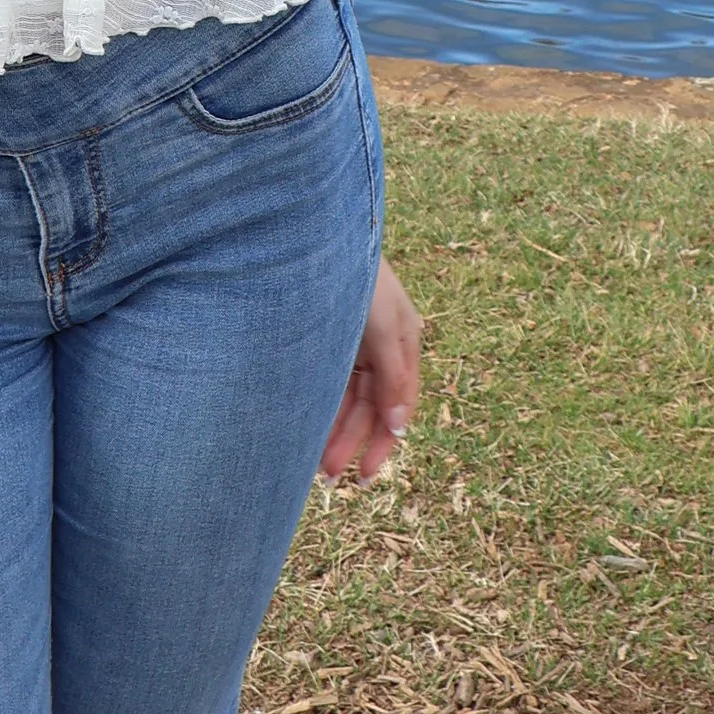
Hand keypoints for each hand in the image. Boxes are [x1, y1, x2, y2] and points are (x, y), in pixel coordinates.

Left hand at [321, 258, 422, 479]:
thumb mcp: (381, 325)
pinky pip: (329, 382)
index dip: (384, 441)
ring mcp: (354, 342)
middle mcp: (382, 345)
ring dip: (334, 432)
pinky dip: (321, 408)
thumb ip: (391, 376)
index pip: (398, 403)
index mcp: (405, 340)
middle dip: (352, 442)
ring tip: (317, 467)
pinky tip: (308, 432)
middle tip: (331, 480)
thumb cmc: (356, 276)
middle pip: (370, 406)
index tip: (364, 474)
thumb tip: (401, 426)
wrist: (315, 233)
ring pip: (348, 398)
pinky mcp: (329, 337)